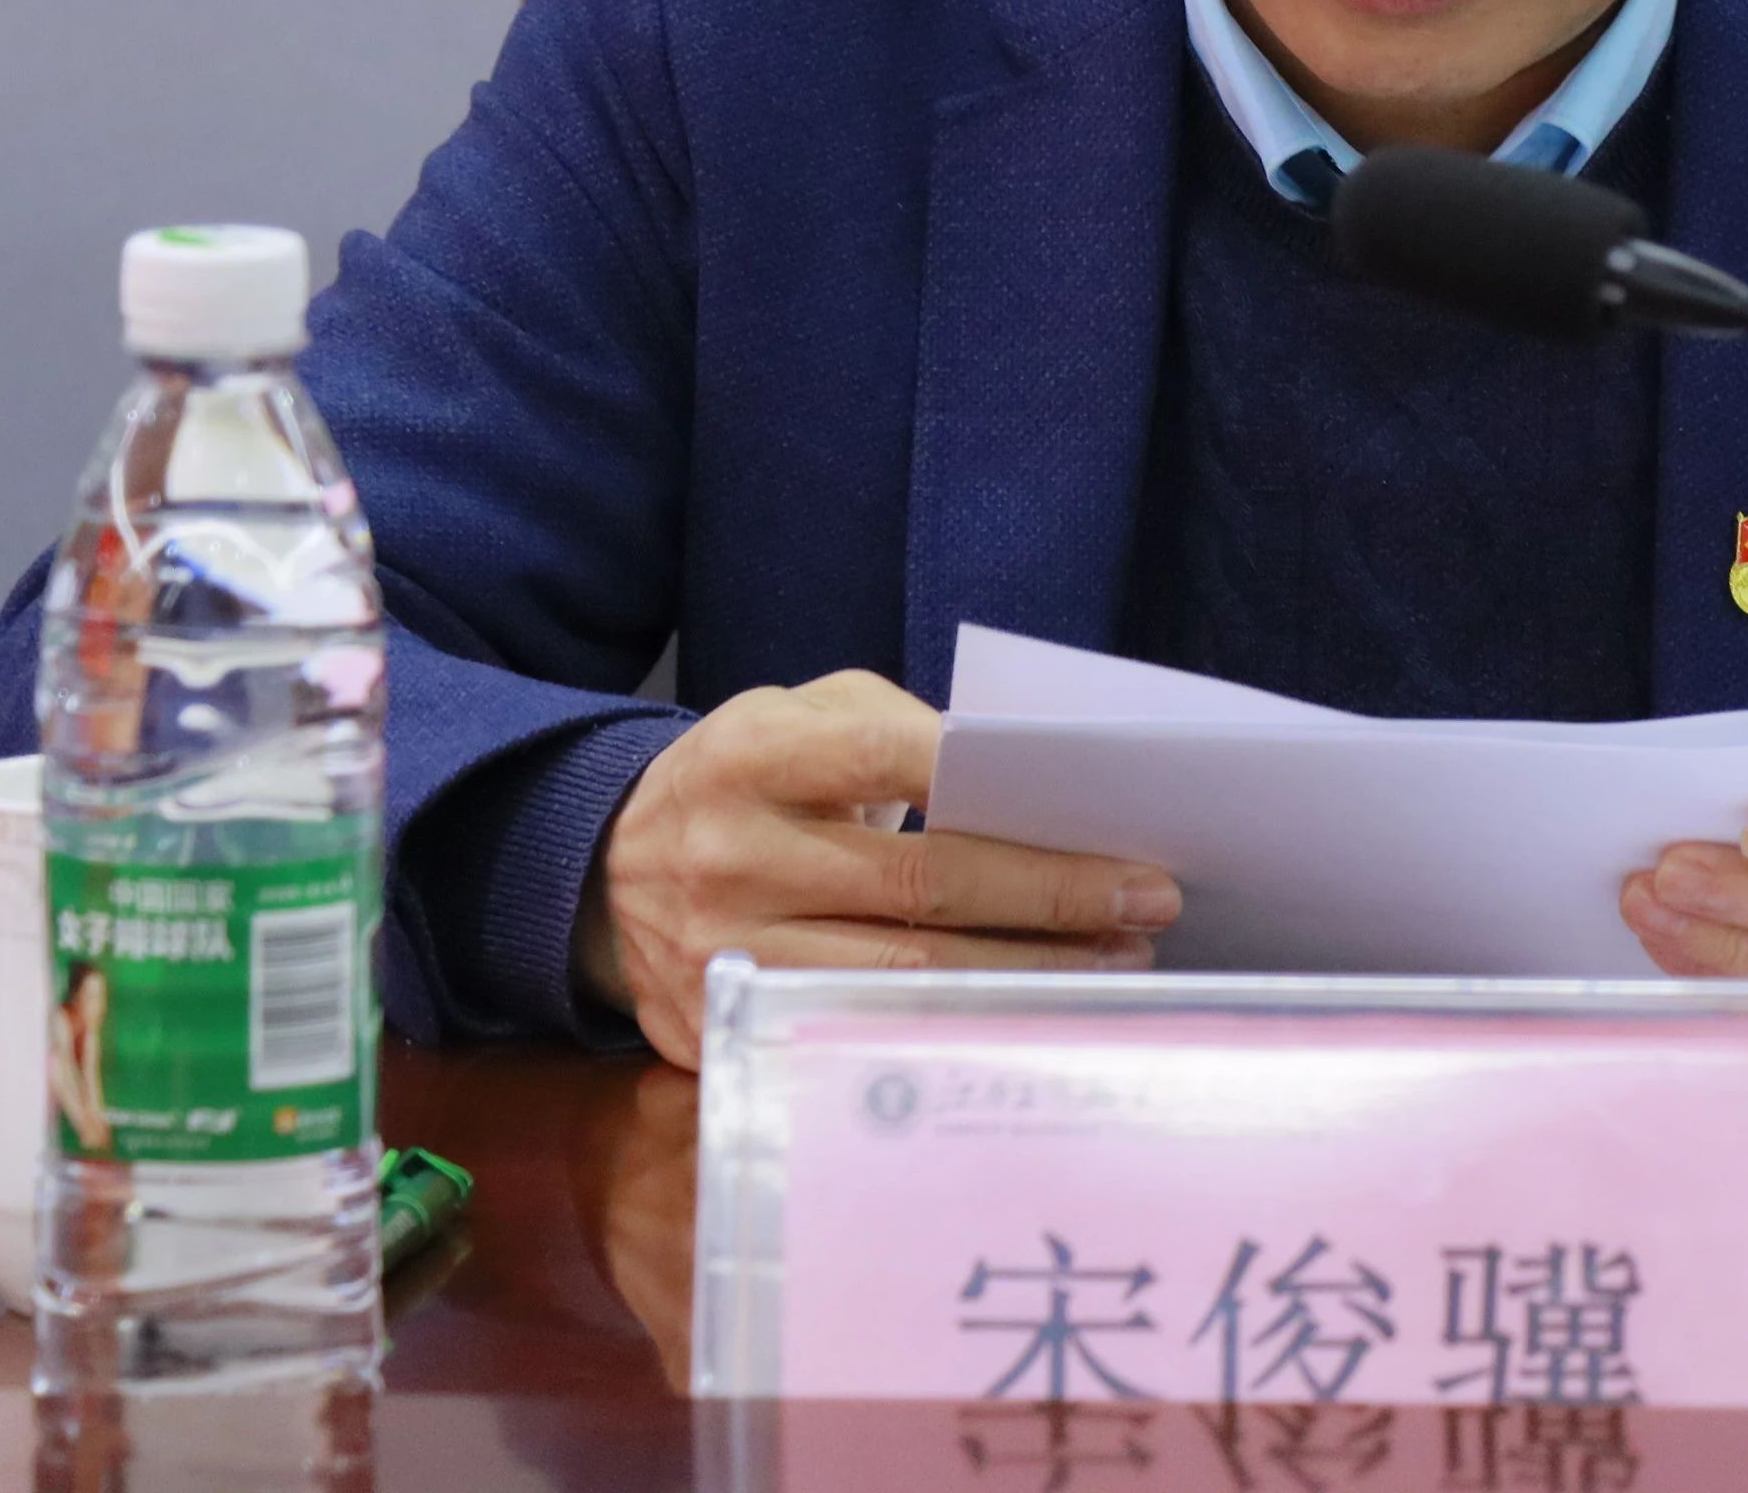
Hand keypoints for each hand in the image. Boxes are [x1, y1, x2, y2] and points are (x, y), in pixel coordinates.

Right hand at [585, 670, 1178, 1065]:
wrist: (599, 873)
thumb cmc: (743, 781)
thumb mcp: (795, 716)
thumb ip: (898, 729)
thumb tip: (1024, 779)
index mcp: (751, 755)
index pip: (890, 761)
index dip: (1000, 789)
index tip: (1106, 813)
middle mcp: (731, 856)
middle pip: (919, 885)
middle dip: (1050, 897)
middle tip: (1148, 901)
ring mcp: (724, 953)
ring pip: (904, 972)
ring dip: (1025, 973)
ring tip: (1116, 962)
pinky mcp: (726, 1027)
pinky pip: (862, 1032)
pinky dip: (955, 1025)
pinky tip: (1027, 1015)